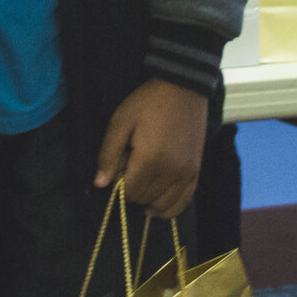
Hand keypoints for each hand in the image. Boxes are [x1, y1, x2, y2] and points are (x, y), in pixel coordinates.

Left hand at [95, 78, 209, 220]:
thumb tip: (100, 184)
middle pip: (144, 198)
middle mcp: (171, 172)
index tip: (121, 162)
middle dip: (133, 187)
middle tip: (133, 163)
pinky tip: (157, 205)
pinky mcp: (196, 172)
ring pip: (163, 205)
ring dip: (148, 198)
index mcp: (150, 160)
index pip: (129, 191)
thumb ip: (108, 154)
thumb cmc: (148, 103)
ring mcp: (187, 174)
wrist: (183, 89)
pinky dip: (169, 208)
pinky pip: (183, 202)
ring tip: (144, 178)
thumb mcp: (120, 121)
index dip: (119, 181)